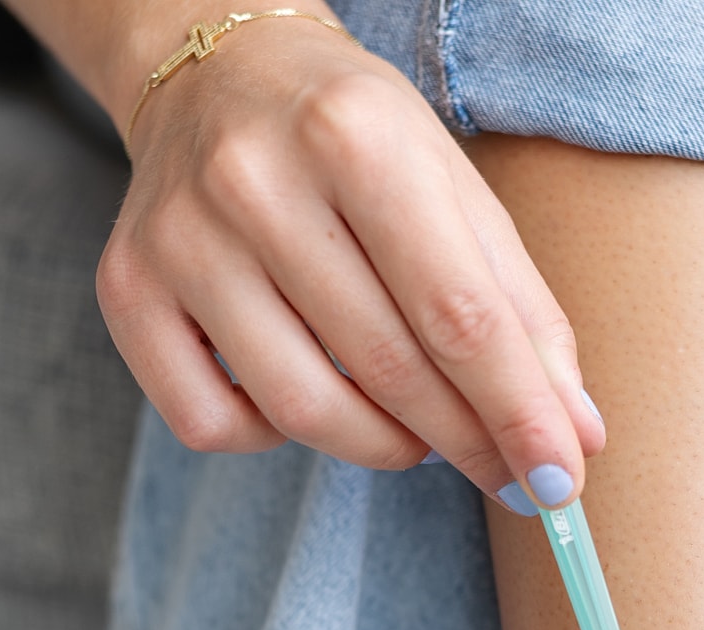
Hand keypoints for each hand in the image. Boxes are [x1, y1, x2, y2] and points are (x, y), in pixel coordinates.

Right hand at [95, 13, 605, 506]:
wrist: (217, 73)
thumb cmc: (357, 142)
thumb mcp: (457, 192)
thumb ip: (523, 313)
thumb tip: (576, 435)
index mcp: (356, 135)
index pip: (458, 314)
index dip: (518, 413)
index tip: (561, 483)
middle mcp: (254, 182)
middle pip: (388, 370)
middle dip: (467, 442)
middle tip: (507, 471)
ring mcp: (180, 239)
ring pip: (303, 412)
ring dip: (383, 446)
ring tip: (414, 425)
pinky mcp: (127, 289)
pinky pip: (214, 424)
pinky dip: (277, 438)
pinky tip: (310, 392)